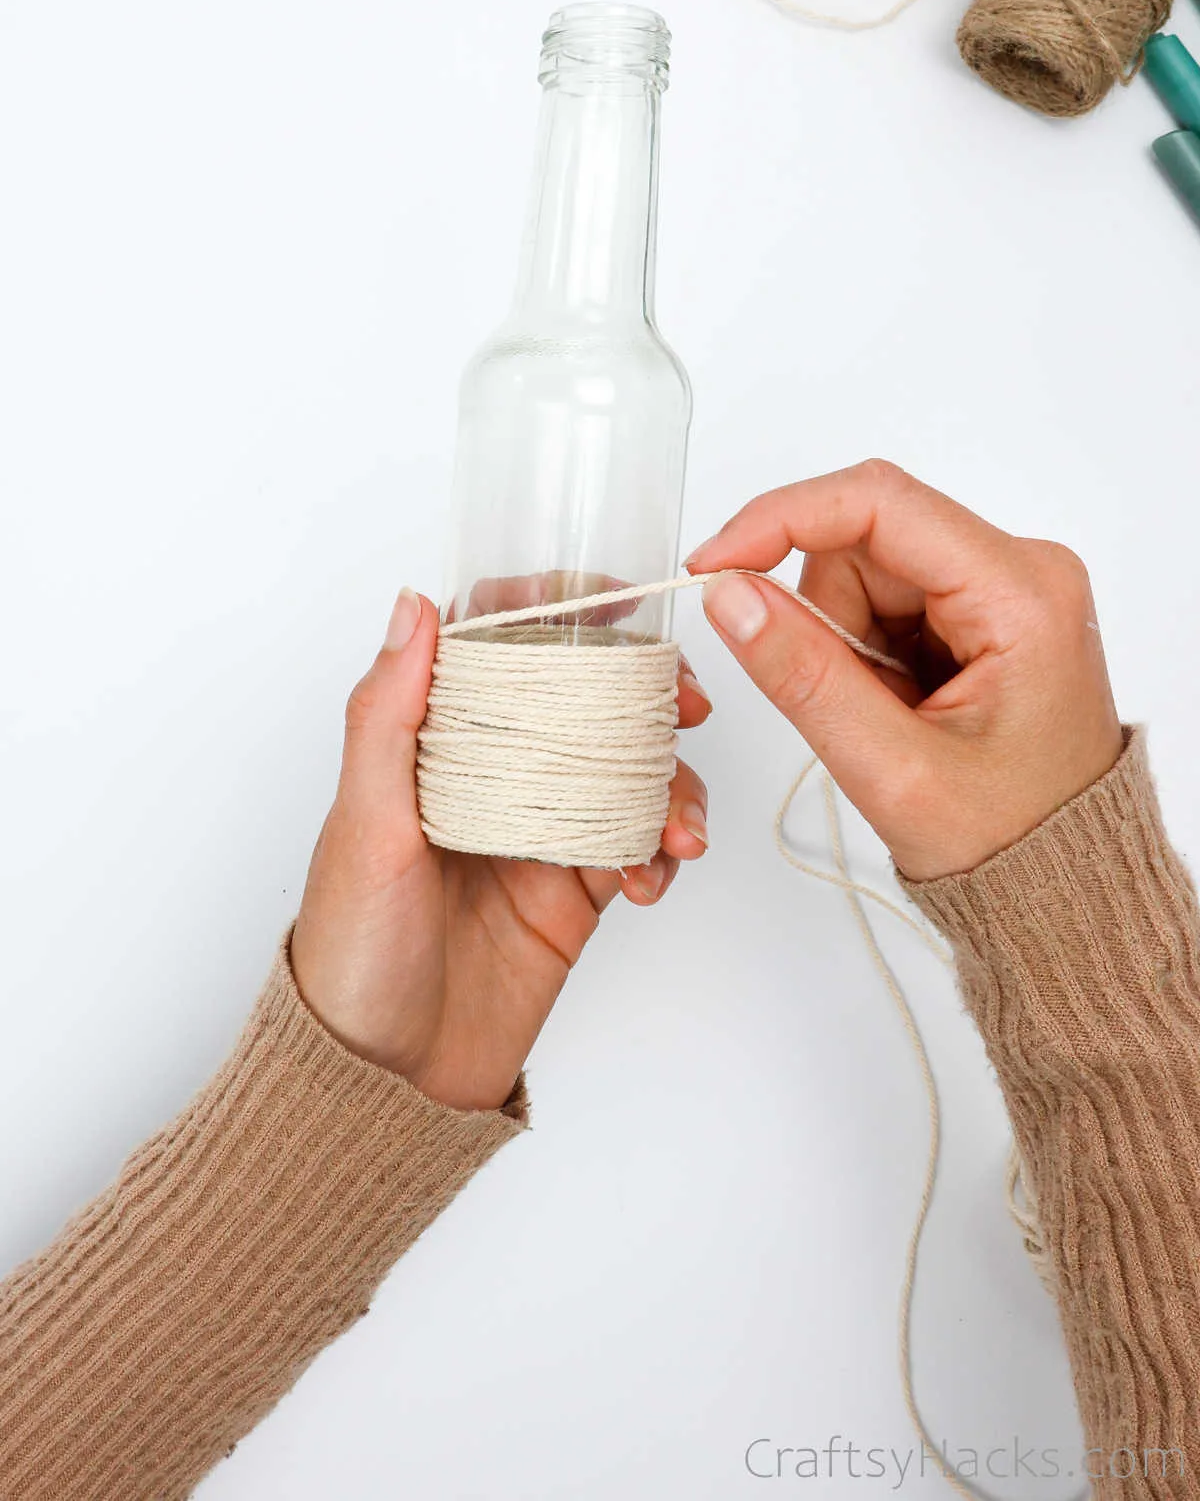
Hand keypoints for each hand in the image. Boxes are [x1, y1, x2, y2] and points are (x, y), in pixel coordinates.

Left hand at [291, 589, 710, 1110]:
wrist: (384, 1084)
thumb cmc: (351, 953)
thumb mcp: (363, 829)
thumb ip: (388, 716)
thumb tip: (416, 605)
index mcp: (434, 741)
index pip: (499, 640)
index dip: (560, 606)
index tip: (619, 602)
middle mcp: (494, 772)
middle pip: (587, 694)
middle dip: (650, 690)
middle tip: (690, 706)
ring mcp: (542, 827)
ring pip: (631, 767)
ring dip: (673, 783)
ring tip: (680, 830)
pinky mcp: (577, 890)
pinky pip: (642, 844)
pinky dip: (664, 852)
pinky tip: (653, 880)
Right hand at [687, 460, 1121, 880]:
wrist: (1066, 884)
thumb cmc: (1011, 840)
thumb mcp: (892, 769)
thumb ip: (804, 675)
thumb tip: (727, 594)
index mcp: (1020, 592)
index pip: (878, 502)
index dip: (780, 519)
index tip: (712, 567)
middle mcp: (1020, 567)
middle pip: (864, 538)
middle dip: (825, 617)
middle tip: (852, 704)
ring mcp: (1001, 584)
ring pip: (864, 568)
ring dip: (844, 641)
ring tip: (887, 718)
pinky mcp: (981, 607)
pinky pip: (884, 597)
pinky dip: (865, 651)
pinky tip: (897, 706)